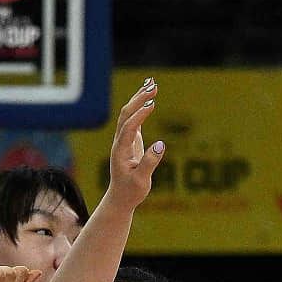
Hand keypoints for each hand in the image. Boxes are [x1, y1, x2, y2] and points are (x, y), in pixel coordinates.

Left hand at [104, 78, 167, 202]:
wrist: (121, 198)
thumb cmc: (131, 191)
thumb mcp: (141, 180)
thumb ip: (150, 163)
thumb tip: (161, 144)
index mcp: (120, 151)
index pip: (129, 127)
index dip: (139, 115)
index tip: (152, 103)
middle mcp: (119, 142)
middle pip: (126, 115)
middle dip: (139, 99)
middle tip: (154, 86)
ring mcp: (124, 140)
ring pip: (129, 114)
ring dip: (139, 98)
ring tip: (153, 83)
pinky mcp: (130, 140)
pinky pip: (134, 119)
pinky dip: (141, 106)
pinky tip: (149, 97)